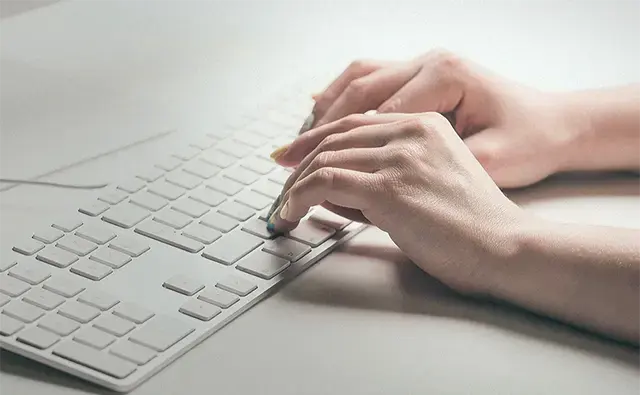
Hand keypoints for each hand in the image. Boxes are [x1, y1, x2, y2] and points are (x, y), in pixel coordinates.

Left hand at [271, 113, 527, 291]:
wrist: (505, 247)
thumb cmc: (472, 224)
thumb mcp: (430, 182)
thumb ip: (383, 176)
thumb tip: (332, 189)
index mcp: (424, 124)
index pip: (353, 124)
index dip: (316, 140)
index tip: (293, 157)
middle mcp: (410, 131)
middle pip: (334, 137)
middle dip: (299, 161)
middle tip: (280, 183)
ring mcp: (399, 157)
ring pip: (326, 158)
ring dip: (295, 185)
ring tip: (283, 207)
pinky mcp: (389, 187)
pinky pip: (326, 183)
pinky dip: (299, 196)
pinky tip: (290, 212)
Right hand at [306, 50, 580, 187]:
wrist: (557, 124)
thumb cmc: (528, 142)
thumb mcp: (484, 164)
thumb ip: (422, 172)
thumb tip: (361, 186)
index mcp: (445, 77)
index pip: (374, 115)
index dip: (335, 148)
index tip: (307, 176)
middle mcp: (430, 61)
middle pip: (357, 90)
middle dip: (317, 128)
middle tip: (286, 158)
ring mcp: (425, 62)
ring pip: (358, 78)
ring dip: (324, 109)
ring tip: (298, 142)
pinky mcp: (423, 73)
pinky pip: (371, 77)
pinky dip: (341, 95)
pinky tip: (322, 113)